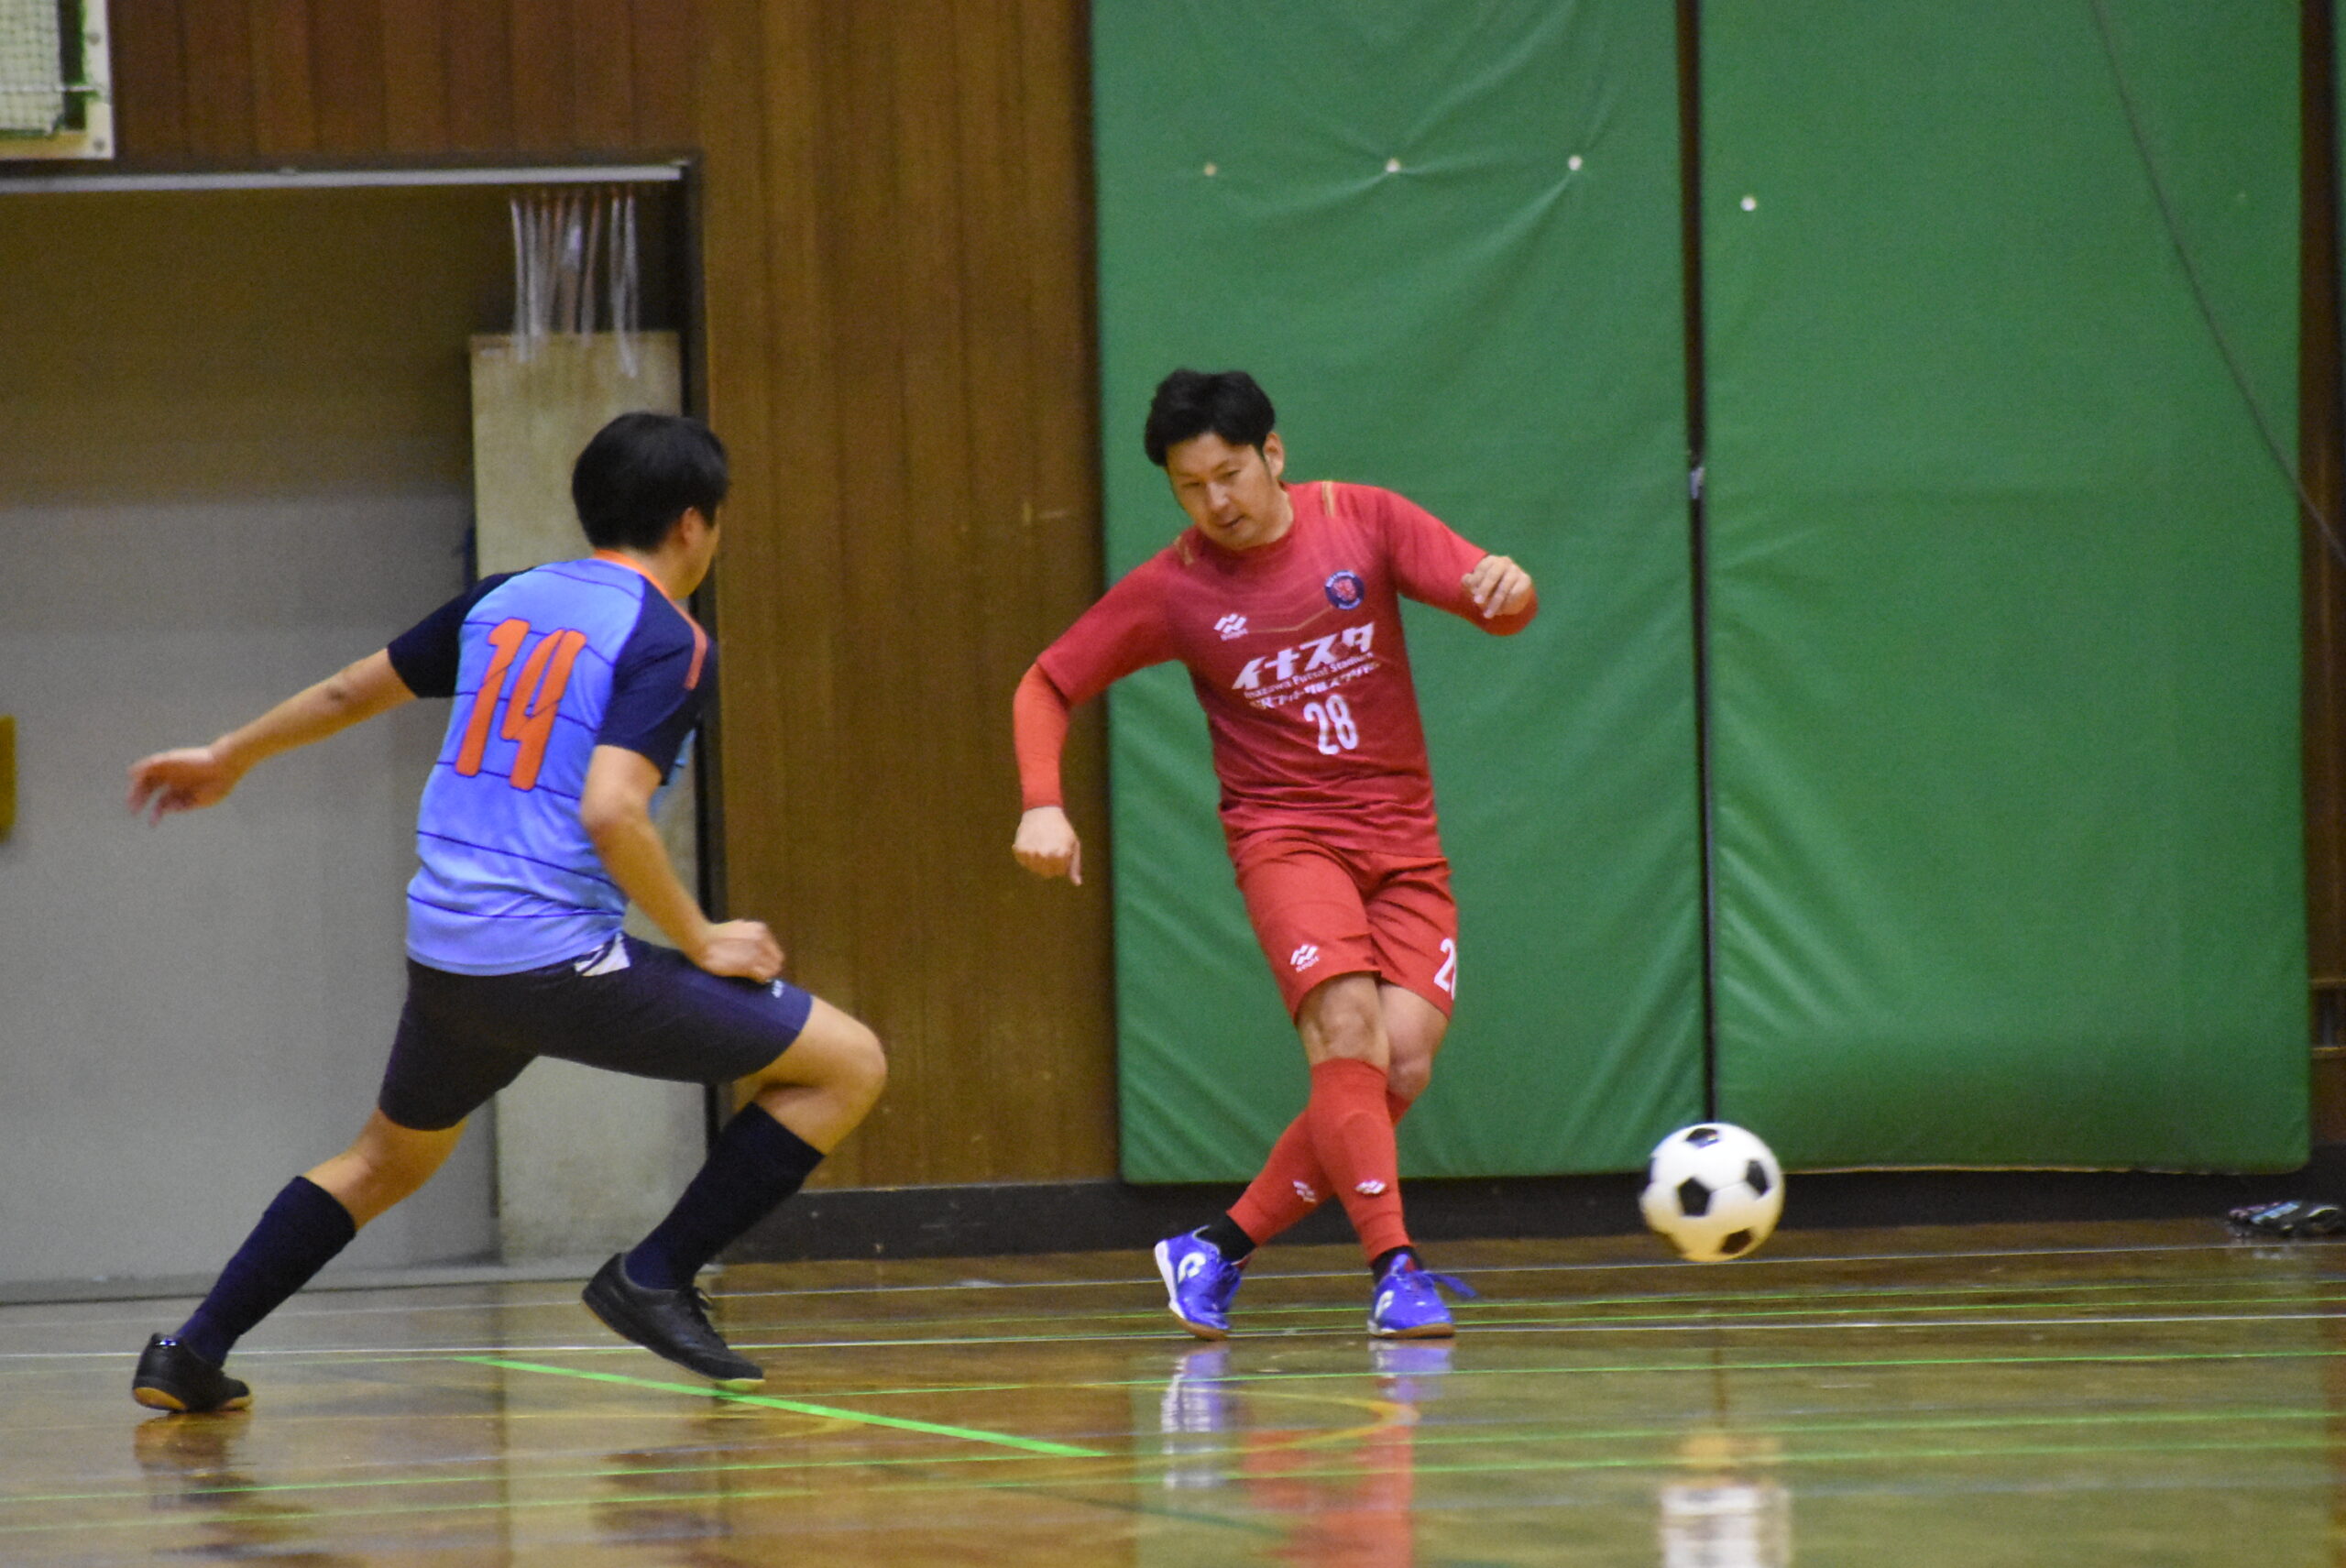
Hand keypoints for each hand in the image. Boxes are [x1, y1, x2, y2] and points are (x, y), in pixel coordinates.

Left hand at [128, 745, 242, 822]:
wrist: (227, 766)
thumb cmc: (219, 785)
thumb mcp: (201, 800)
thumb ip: (183, 805)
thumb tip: (166, 809)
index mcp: (181, 789)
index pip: (162, 801)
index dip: (156, 813)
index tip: (153, 824)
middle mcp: (172, 779)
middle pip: (150, 790)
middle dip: (141, 800)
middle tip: (134, 811)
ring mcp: (171, 770)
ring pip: (148, 778)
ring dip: (137, 788)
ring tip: (130, 799)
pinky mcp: (170, 760)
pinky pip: (151, 764)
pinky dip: (141, 768)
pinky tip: (133, 776)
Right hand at [692, 919, 784, 981]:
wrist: (703, 940)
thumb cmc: (716, 934)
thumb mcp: (740, 927)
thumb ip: (752, 935)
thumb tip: (759, 945)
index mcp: (761, 930)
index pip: (776, 950)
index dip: (770, 959)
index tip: (764, 964)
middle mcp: (762, 940)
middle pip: (777, 961)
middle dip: (770, 968)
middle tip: (761, 972)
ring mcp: (756, 953)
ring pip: (772, 970)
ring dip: (766, 974)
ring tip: (757, 976)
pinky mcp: (748, 965)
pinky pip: (763, 976)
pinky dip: (760, 979)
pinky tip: (754, 979)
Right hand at [1013, 805, 1082, 884]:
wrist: (1042, 810)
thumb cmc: (1061, 828)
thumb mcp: (1073, 844)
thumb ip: (1075, 865)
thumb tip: (1077, 884)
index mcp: (1060, 855)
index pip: (1059, 872)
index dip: (1060, 862)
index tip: (1059, 849)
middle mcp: (1045, 856)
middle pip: (1046, 873)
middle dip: (1049, 864)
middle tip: (1049, 847)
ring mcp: (1031, 853)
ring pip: (1034, 869)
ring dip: (1037, 860)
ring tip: (1040, 844)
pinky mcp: (1019, 849)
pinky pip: (1023, 862)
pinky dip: (1026, 856)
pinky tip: (1031, 844)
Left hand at [1462, 554, 1533, 619]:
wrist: (1510, 598)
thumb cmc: (1489, 590)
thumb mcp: (1476, 587)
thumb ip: (1469, 582)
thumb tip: (1466, 579)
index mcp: (1490, 560)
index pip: (1482, 567)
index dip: (1475, 580)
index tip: (1471, 591)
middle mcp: (1504, 562)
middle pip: (1493, 574)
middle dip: (1484, 589)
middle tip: (1477, 602)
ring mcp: (1516, 570)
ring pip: (1504, 587)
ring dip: (1494, 602)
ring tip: (1487, 615)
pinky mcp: (1525, 580)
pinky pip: (1515, 593)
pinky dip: (1506, 604)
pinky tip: (1501, 611)